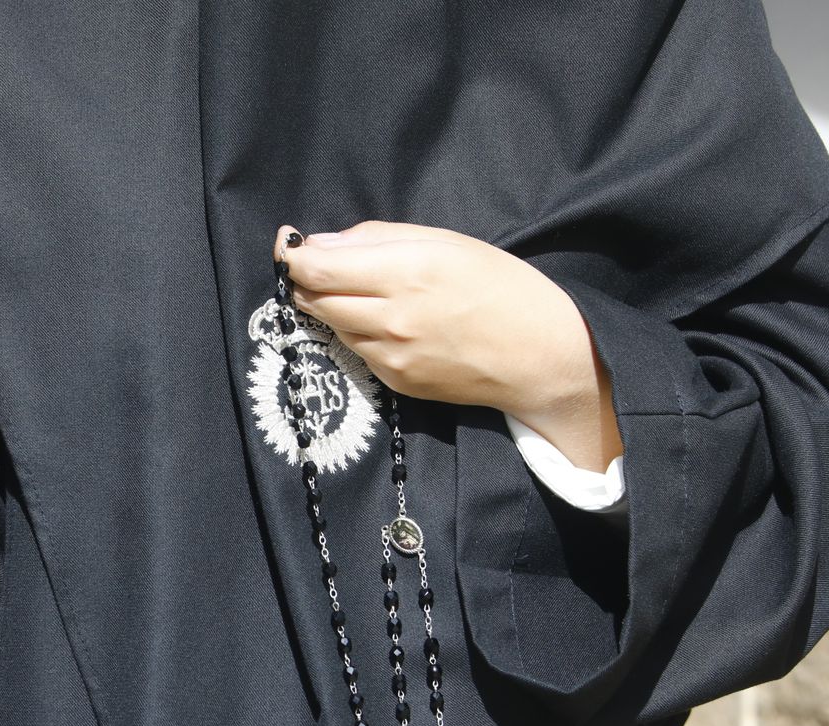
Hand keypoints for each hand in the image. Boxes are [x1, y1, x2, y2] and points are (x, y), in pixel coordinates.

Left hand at [275, 220, 622, 472]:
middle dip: (306, 279)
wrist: (540, 356)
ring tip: (359, 289)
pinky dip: (357, 331)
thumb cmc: (501, 287)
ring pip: (331, 325)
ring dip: (331, 305)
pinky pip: (357, 350)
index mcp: (406, 272)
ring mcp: (391, 356)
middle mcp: (391, 318)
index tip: (288, 244)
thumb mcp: (444, 241)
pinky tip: (385, 320)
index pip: (317, 267)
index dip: (292, 255)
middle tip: (316, 264)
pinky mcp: (396, 382)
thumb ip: (377, 239)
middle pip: (313, 298)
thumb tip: (319, 243)